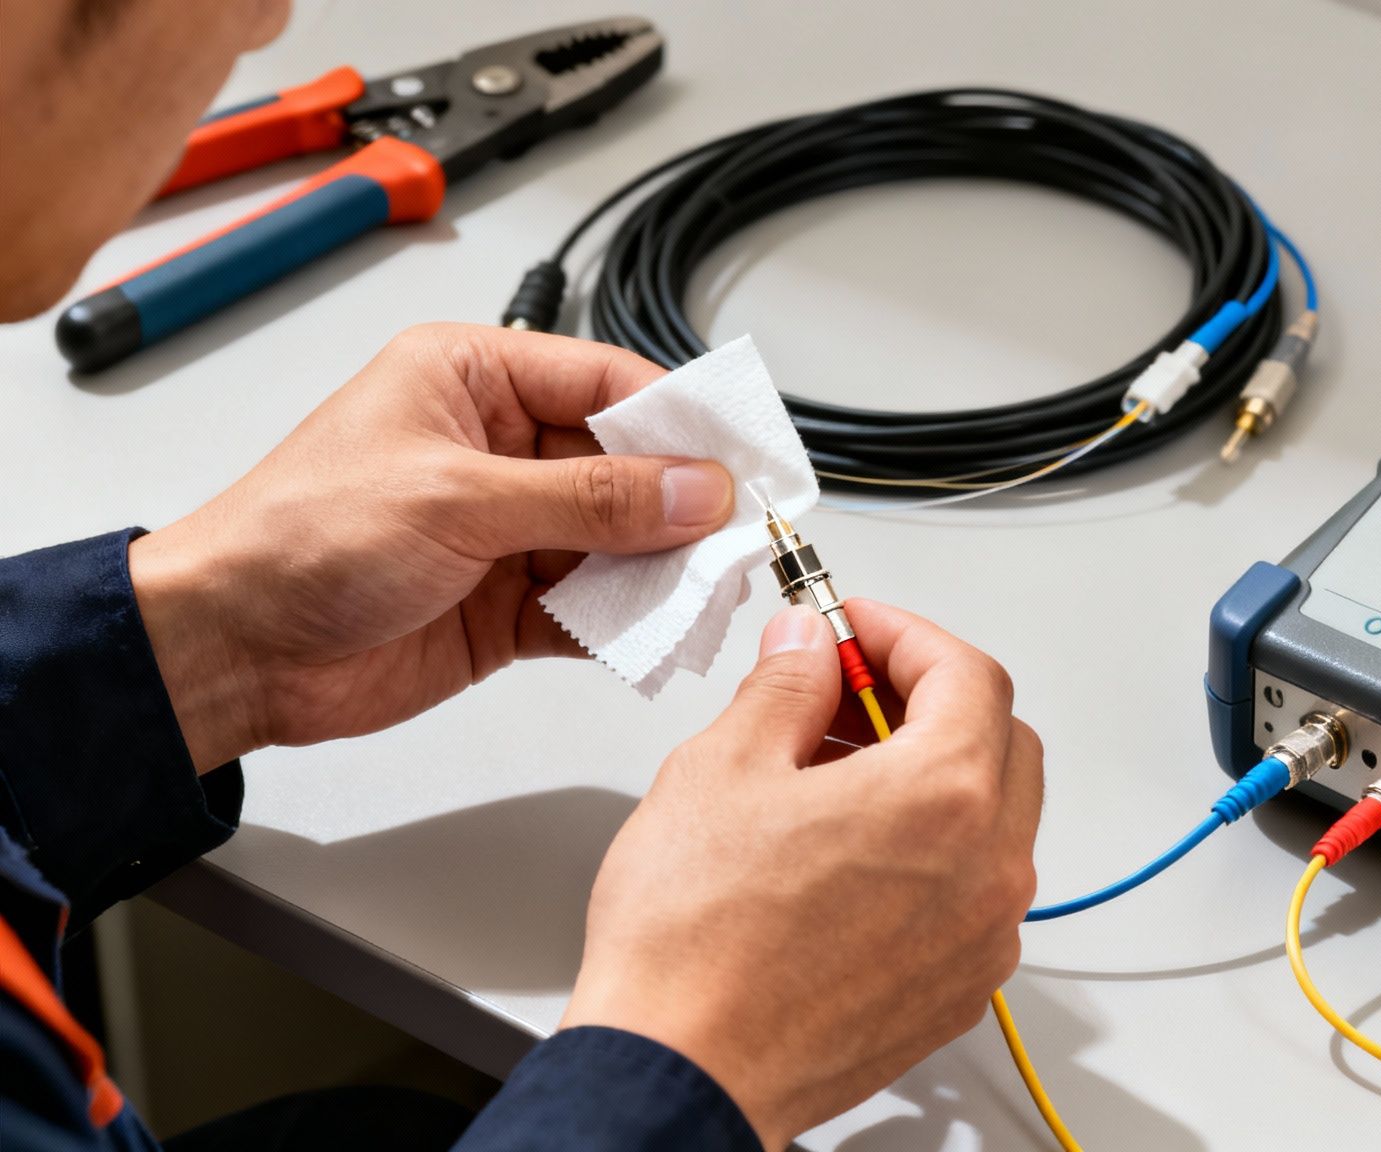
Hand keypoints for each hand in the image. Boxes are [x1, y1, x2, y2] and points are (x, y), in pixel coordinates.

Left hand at [129, 323, 733, 770]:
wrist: (228, 651)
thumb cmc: (297, 539)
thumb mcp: (458, 500)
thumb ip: (589, 499)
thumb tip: (693, 489)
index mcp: (471, 381)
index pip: (606, 384)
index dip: (679, 422)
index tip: (740, 458)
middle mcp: (495, 448)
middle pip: (625, 466)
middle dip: (679, 502)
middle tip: (738, 532)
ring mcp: (505, 530)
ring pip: (618, 541)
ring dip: (660, 568)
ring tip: (704, 589)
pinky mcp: (507, 605)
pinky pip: (591, 607)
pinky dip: (627, 623)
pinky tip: (655, 630)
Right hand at [561, 599, 1043, 1149]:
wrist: (681, 1073)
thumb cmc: (694, 945)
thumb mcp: (723, 767)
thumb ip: (785, 686)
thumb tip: (806, 648)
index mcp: (945, 797)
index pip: (968, 673)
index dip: (904, 635)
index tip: (852, 629)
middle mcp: (988, 870)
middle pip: (998, 740)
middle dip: (925, 698)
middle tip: (844, 690)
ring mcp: (982, 939)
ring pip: (990, 819)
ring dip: (928, 776)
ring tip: (830, 773)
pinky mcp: (957, 990)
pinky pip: (970, 891)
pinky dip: (928, 851)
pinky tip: (845, 851)